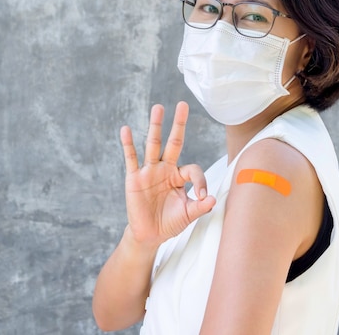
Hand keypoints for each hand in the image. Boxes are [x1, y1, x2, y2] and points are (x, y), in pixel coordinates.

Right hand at [121, 101, 215, 246]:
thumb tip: (212, 199)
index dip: (200, 181)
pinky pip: (131, 158)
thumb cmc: (170, 222)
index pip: (193, 170)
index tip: (202, 196)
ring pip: (153, 144)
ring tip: (158, 107)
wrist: (149, 235)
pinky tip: (126, 129)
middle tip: (183, 104)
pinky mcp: (134, 178)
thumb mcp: (189, 215)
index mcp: (179, 176)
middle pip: (174, 142)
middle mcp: (165, 168)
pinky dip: (128, 144)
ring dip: (156, 126)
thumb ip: (200, 206)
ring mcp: (149, 171)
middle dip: (178, 124)